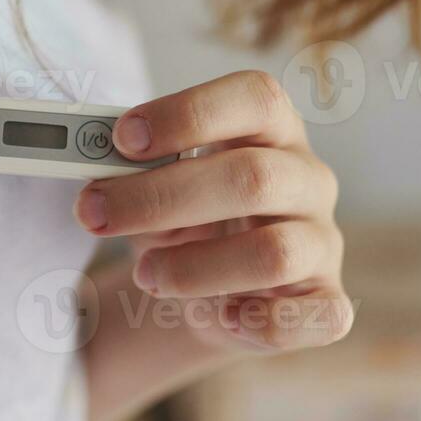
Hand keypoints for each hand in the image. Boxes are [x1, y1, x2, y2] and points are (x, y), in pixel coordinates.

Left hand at [73, 71, 351, 354]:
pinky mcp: (329, 301)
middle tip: (94, 213)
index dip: (188, 113)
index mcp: (272, 129)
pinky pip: (318, 316)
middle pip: (253, 177)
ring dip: (194, 268)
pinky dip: (264, 322)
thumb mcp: (153, 184)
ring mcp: (323, 242)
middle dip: (161, 197)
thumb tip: (92, 168)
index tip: (123, 138)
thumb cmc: (184, 218)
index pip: (255, 98)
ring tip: (145, 274)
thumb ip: (130, 168)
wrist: (211, 289)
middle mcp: (308, 178)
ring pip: (275, 252)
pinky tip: (224, 316)